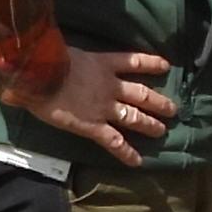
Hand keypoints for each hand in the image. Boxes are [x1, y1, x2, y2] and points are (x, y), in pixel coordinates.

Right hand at [18, 47, 176, 165]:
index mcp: (101, 63)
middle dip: (158, 102)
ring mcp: (104, 107)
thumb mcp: (60, 49)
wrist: (39, 75)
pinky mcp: (94, 127)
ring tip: (162, 131)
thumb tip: (50, 50)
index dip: (150, 63)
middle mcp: (109, 86)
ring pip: (134, 117)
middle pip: (141, 94)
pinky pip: (114, 141)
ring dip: (150, 124)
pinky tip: (137, 162)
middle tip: (173, 109)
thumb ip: (63, 54)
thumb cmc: (44, 58)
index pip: (132, 61)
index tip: (166, 65)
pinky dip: (126, 153)